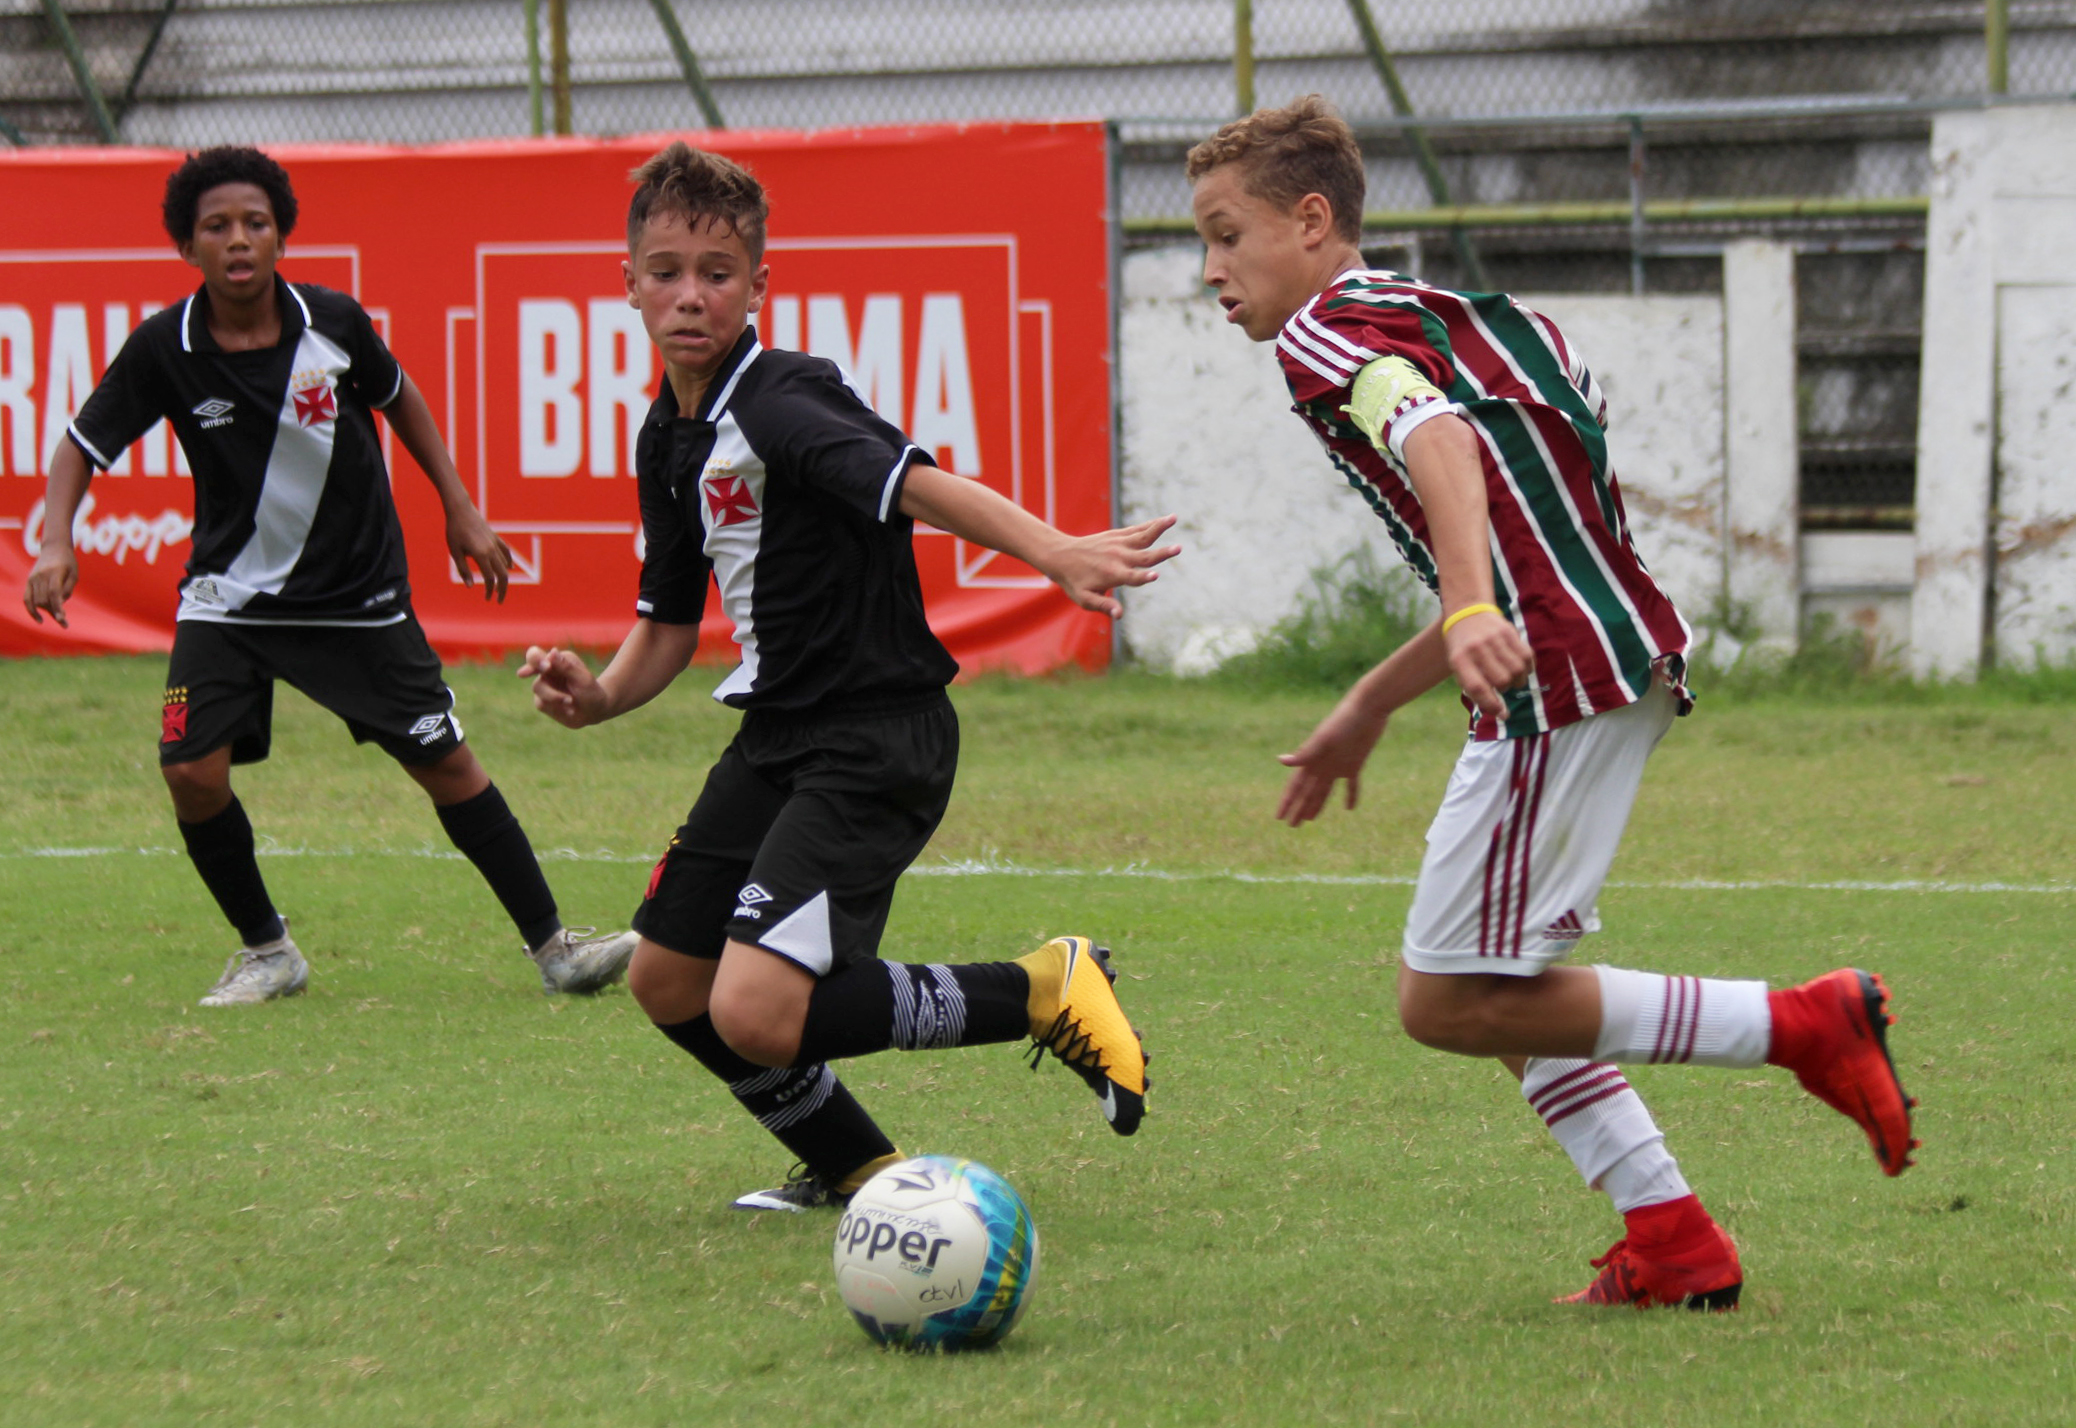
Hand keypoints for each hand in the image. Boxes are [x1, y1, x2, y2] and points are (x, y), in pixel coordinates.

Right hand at [22, 546, 78, 627]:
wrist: (54, 548)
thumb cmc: (69, 563)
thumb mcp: (74, 575)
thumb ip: (68, 589)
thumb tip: (59, 605)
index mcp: (55, 572)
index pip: (54, 593)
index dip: (57, 607)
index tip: (62, 620)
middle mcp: (41, 575)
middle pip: (45, 599)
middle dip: (54, 612)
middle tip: (64, 621)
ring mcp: (33, 578)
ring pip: (37, 601)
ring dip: (47, 611)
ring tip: (58, 615)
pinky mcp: (29, 581)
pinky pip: (27, 599)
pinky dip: (32, 610)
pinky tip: (40, 620)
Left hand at [446, 508, 512, 602]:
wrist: (460, 509)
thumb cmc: (454, 531)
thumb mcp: (455, 552)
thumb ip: (463, 570)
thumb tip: (470, 587)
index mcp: (481, 555)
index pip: (489, 578)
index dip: (489, 590)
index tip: (487, 599)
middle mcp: (491, 550)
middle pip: (502, 574)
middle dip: (502, 589)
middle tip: (499, 600)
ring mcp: (495, 543)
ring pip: (505, 565)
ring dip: (504, 578)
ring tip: (500, 587)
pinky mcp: (495, 537)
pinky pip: (506, 552)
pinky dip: (509, 562)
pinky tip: (509, 568)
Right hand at [519, 644, 606, 728]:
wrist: (594, 712)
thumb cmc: (591, 692)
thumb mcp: (583, 679)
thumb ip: (566, 667)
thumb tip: (552, 651)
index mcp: (557, 660)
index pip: (536, 655)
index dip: (536, 660)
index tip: (546, 667)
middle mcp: (547, 671)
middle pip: (530, 670)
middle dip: (535, 674)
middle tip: (532, 679)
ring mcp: (543, 686)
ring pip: (537, 688)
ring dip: (555, 697)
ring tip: (571, 702)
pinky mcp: (542, 701)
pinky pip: (541, 703)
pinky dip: (556, 707)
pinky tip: (570, 710)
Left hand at [1043, 514, 1181, 618]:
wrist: (1060, 555)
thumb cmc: (1074, 582)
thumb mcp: (1085, 598)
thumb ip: (1104, 606)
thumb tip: (1119, 616)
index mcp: (1112, 574)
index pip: (1131, 577)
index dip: (1143, 577)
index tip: (1155, 575)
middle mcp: (1118, 557)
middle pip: (1144, 556)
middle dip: (1162, 554)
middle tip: (1178, 548)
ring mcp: (1118, 544)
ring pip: (1143, 535)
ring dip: (1160, 527)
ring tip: (1174, 518)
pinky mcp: (1117, 535)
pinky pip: (1137, 529)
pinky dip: (1151, 525)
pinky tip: (1165, 520)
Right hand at [1274, 697, 1390, 826]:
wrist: (1367, 709)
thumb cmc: (1342, 721)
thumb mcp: (1323, 739)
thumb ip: (1304, 754)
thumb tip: (1280, 761)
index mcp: (1311, 760)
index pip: (1295, 786)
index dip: (1287, 802)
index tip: (1278, 818)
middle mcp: (1322, 765)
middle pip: (1308, 792)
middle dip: (1299, 809)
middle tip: (1292, 826)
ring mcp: (1338, 765)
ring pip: (1325, 791)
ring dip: (1317, 805)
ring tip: (1310, 819)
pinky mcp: (1355, 764)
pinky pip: (1352, 785)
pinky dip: (1351, 796)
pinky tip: (1349, 809)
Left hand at [1443, 610, 1532, 718]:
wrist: (1467, 613)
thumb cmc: (1463, 649)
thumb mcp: (1459, 667)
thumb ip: (1475, 689)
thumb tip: (1500, 713)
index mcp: (1459, 660)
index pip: (1477, 688)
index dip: (1492, 705)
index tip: (1503, 714)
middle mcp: (1476, 649)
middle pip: (1501, 680)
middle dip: (1505, 689)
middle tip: (1502, 686)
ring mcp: (1493, 639)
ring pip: (1517, 670)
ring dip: (1518, 680)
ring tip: (1512, 678)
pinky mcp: (1509, 632)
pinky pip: (1527, 656)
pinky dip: (1528, 668)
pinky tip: (1522, 668)